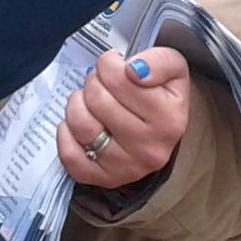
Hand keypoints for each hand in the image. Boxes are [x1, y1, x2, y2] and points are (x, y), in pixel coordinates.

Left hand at [58, 50, 191, 188]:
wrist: (161, 133)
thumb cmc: (162, 96)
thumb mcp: (174, 71)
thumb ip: (160, 61)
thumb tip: (135, 70)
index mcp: (169, 119)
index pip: (120, 77)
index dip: (110, 63)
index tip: (115, 66)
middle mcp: (149, 148)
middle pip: (98, 98)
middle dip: (93, 82)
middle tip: (101, 83)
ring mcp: (126, 167)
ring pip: (81, 124)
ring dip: (77, 104)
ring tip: (87, 100)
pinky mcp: (103, 179)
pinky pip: (70, 156)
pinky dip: (66, 134)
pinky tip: (77, 125)